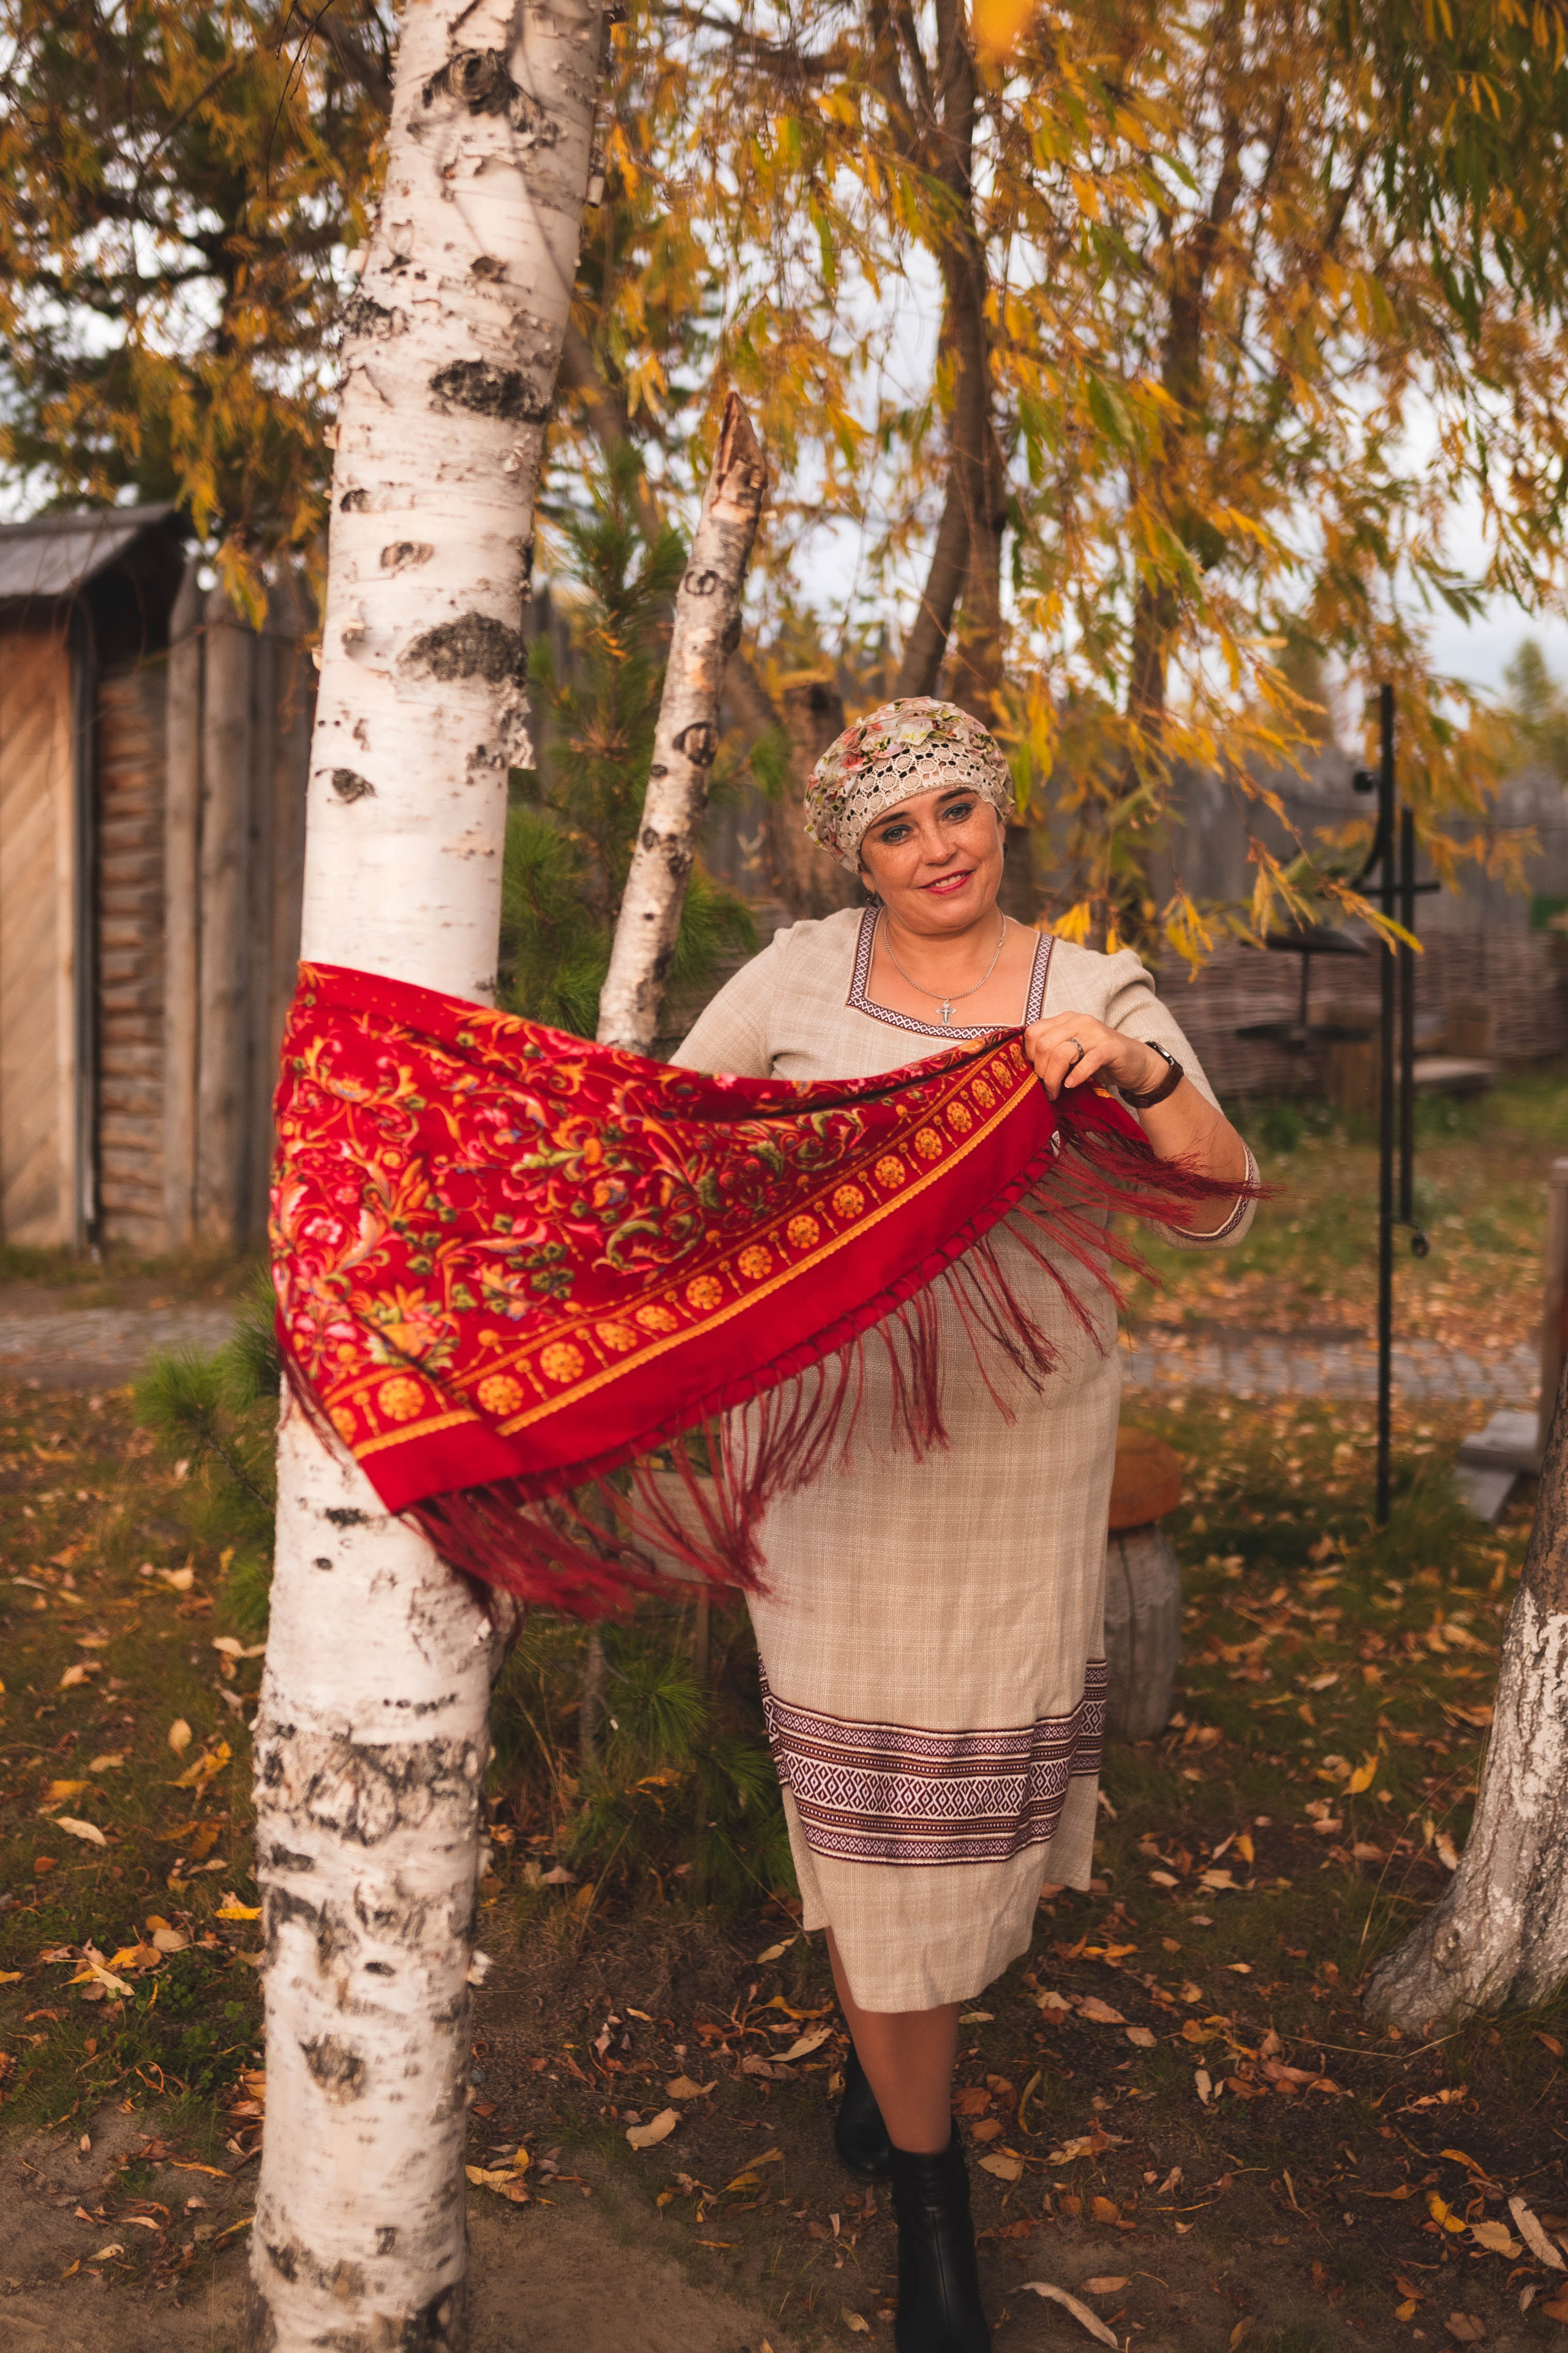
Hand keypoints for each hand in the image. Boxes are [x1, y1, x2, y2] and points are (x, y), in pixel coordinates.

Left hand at [1021, 1012, 1164, 1103]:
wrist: (1136, 1063)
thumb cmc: (1099, 1060)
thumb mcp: (1072, 1051)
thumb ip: (1052, 1051)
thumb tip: (1026, 1069)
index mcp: (1065, 1019)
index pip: (1034, 1032)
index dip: (1030, 1055)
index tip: (1035, 1072)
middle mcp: (1079, 1021)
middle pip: (1045, 1045)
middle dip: (1041, 1071)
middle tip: (1046, 1087)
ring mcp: (1096, 1033)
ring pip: (1062, 1053)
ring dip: (1054, 1078)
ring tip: (1055, 1092)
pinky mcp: (1111, 1048)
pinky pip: (1088, 1060)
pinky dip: (1077, 1075)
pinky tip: (1072, 1085)